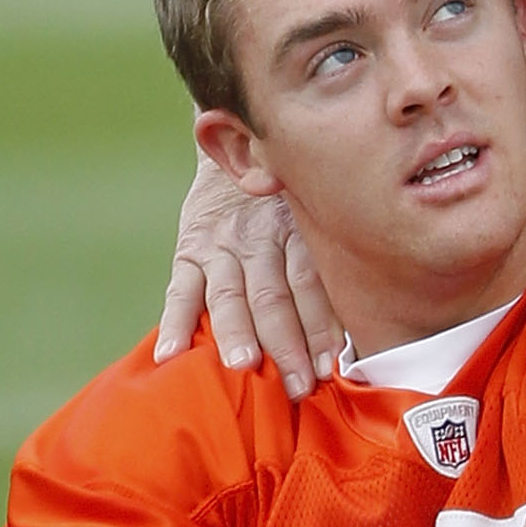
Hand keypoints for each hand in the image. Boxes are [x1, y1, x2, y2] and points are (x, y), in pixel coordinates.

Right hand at [154, 154, 343, 397]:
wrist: (240, 142)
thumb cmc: (289, 200)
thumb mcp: (313, 215)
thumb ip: (324, 260)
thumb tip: (355, 327)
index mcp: (296, 231)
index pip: (309, 284)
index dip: (320, 326)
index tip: (329, 366)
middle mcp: (259, 238)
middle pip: (272, 296)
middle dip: (286, 344)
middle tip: (295, 384)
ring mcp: (221, 245)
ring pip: (230, 294)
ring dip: (237, 332)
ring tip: (243, 366)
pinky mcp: (189, 250)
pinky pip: (180, 290)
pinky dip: (175, 323)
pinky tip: (170, 354)